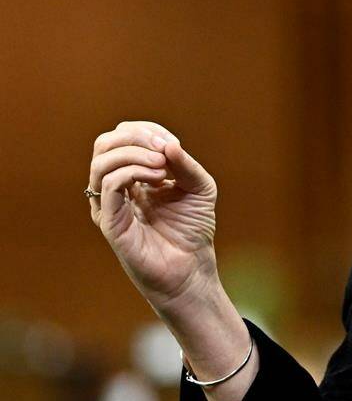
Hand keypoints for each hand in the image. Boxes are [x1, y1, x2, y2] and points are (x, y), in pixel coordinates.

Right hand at [88, 121, 220, 314]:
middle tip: (163, 150)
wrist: (191, 268)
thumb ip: (185, 163)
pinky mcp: (110, 222)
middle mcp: (116, 188)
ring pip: (102, 161)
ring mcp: (110, 205)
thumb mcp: (200, 187)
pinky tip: (158, 179)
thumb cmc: (193, 229)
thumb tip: (168, 143)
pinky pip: (108, 185)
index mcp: (134, 176)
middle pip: (105, 144)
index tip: (172, 144)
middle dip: (135, 136)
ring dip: (135, 153)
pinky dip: (133, 171)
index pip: (123, 137)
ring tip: (162, 167)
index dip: (147, 132)